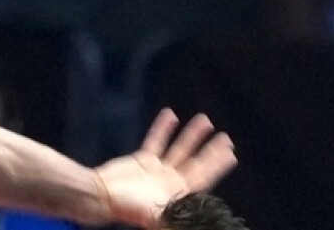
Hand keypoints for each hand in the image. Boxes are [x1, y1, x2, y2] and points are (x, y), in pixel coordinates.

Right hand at [94, 109, 237, 228]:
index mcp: (178, 195)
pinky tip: (170, 115)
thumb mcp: (159, 215)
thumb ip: (178, 214)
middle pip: (196, 162)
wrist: (101, 196)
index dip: (217, 165)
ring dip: (192, 135)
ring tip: (204, 120)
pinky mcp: (142, 160)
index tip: (231, 153)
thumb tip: (200, 220)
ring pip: (179, 148)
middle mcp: (171, 182)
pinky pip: (156, 140)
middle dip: (211, 150)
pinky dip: (163, 128)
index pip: (203, 176)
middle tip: (226, 138)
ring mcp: (157, 170)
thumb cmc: (129, 208)